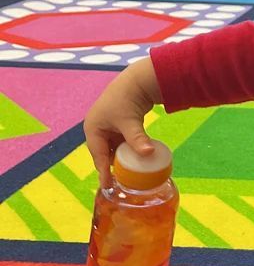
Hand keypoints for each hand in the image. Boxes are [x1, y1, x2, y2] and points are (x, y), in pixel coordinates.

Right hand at [83, 56, 162, 184]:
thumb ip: (137, 139)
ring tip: (127, 176)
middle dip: (111, 167)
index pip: (98, 155)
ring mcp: (108, 126)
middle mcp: (97, 128)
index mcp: (93, 128)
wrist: (136, 80)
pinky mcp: (118, 124)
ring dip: (120, 160)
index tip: (108, 185)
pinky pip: (120, 142)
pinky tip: (134, 160)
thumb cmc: (127, 99)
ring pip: (113, 148)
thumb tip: (148, 153)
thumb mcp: (130, 121)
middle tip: (119, 183)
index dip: (103, 171)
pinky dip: (127, 151)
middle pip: (104, 153)